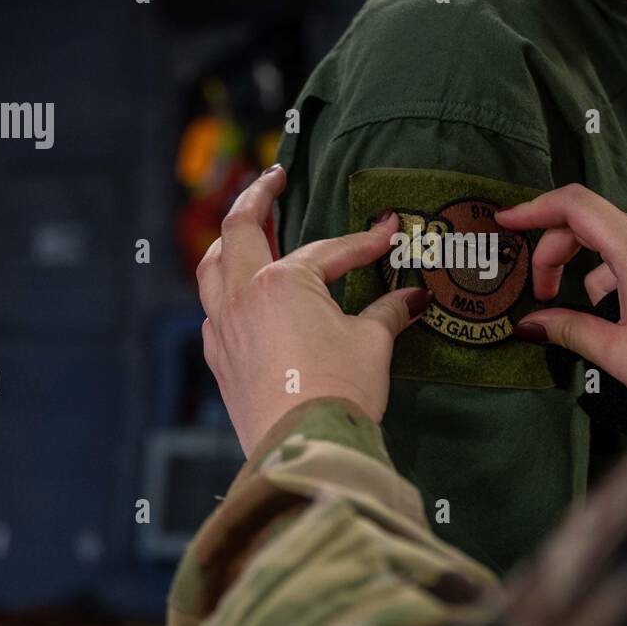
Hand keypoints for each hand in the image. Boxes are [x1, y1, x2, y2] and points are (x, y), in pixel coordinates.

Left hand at [197, 165, 431, 455]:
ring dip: (228, 240)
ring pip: (211, 267)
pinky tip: (237, 294)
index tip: (389, 230)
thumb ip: (388, 312)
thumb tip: (414, 298)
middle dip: (257, 197)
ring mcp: (223, 328)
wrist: (304, 448)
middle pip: (238, 229)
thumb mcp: (372, 344)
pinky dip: (223, 290)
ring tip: (243, 226)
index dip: (364, 241)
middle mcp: (242, 295)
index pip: (328, 250)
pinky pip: (212, 310)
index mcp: (281, 282)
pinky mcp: (219, 359)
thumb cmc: (340, 390)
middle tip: (274, 178)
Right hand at [496, 184, 626, 417]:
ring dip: (581, 265)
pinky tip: (609, 314)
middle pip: (589, 220)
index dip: (534, 208)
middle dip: (553, 249)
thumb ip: (569, 330)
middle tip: (539, 292)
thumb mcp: (619, 354)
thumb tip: (529, 323)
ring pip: (611, 238)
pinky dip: (608, 273)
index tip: (504, 222)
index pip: (576, 206)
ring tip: (574, 312)